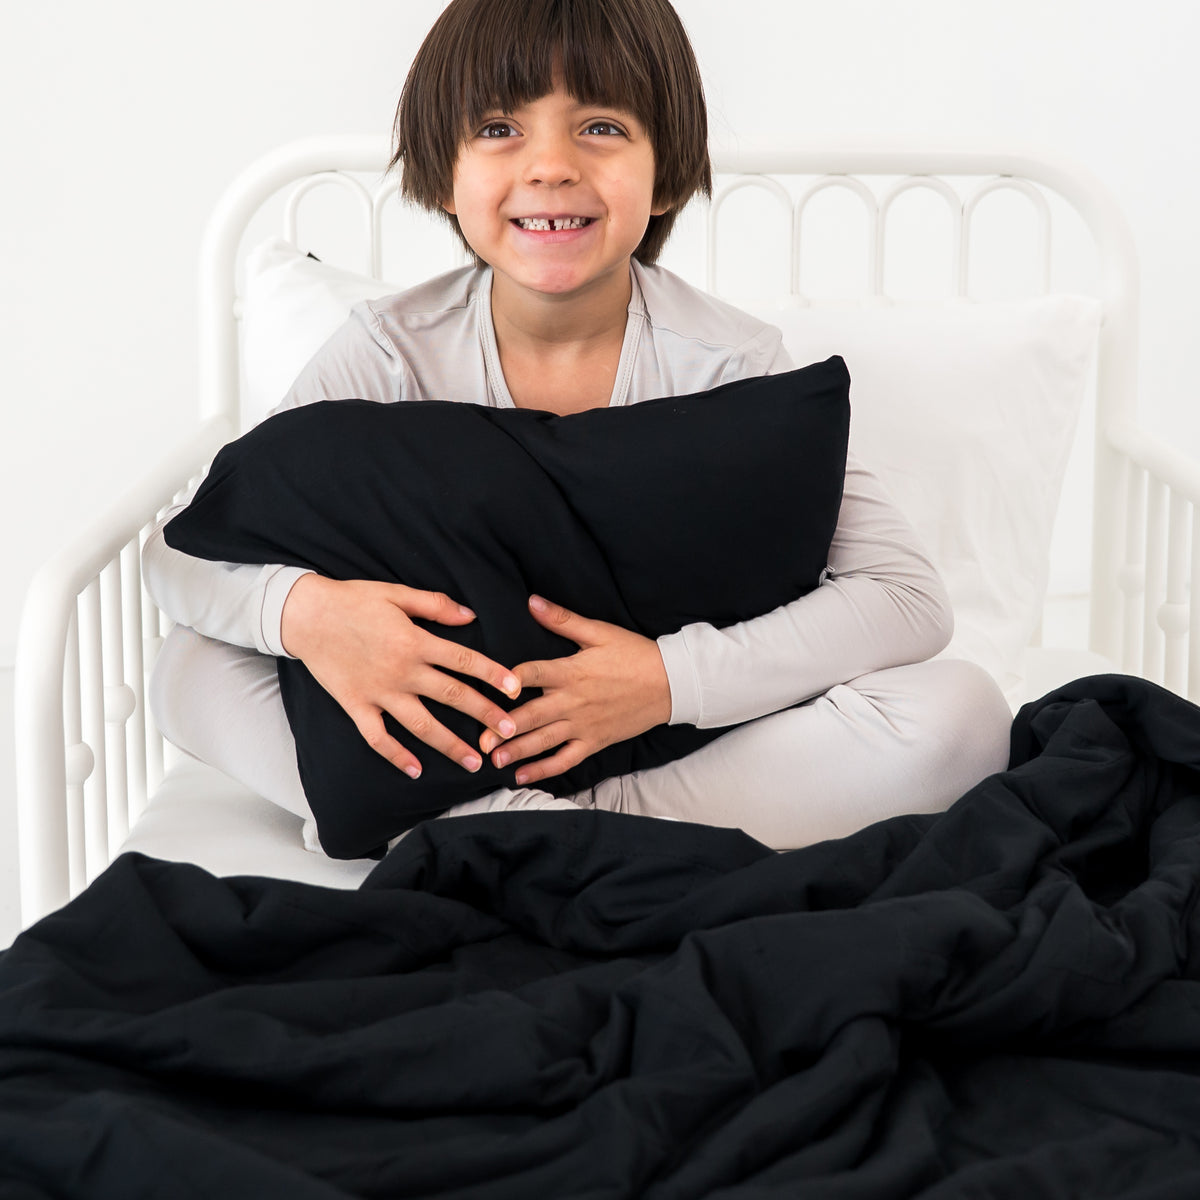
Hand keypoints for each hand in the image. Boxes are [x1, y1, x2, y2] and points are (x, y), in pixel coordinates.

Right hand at [280, 574, 520, 777]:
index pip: (464, 661)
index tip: (515, 690)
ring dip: (449, 745)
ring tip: (474, 762)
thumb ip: (435, 605)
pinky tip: (416, 771)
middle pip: (452, 696)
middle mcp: (401, 671)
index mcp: (415, 641)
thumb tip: (470, 615)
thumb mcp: (397, 593)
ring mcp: (379, 692)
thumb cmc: (353, 600)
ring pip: (422, 725)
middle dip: (484, 715)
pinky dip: (397, 756)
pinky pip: (379, 738)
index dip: (493, 675)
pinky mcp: (356, 706)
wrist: (304, 615)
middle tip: (510, 733)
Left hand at [477, 594, 671, 785]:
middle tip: (479, 739)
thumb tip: (531, 602)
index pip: (530, 675)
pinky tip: (522, 776)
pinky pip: (565, 760)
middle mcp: (573, 701)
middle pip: (531, 716)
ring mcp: (583, 725)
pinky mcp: (594, 741)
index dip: (506, 681)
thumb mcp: (599, 632)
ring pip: (544, 741)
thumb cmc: (634, 654)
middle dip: (503, 728)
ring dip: (517, 751)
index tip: (482, 687)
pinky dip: (543, 770)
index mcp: (571, 671)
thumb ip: (562, 620)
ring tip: (493, 759)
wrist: (671, 683)